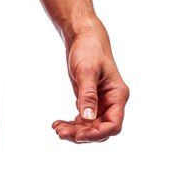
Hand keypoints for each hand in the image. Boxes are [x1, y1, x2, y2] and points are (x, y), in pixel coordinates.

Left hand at [53, 20, 128, 143]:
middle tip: (60, 132)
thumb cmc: (89, 49)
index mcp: (118, 95)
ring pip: (90, 129)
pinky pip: (83, 122)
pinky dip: (71, 125)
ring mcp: (101, 105)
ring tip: (57, 128)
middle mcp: (112, 103)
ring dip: (74, 132)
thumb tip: (88, 118)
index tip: (78, 135)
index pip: (113, 125)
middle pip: (100, 131)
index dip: (97, 134)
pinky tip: (57, 123)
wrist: (84, 38)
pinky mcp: (90, 103)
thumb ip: (88, 95)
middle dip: (81, 135)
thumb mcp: (87, 71)